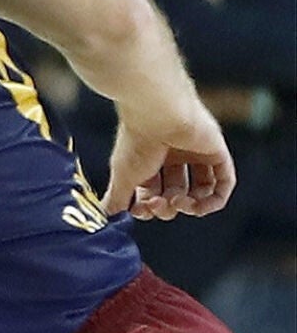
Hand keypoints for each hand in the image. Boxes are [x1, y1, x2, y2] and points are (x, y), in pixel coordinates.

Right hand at [104, 103, 233, 220]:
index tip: (140, 211)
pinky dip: (214, 200)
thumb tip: (108, 218)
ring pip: (200, 191)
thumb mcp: (122, 176)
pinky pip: (223, 182)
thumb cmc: (137, 142)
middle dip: (166, 207)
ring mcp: (196, 153)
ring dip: (190, 206)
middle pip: (175, 193)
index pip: (152, 191)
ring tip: (179, 204)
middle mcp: (173, 155)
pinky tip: (200, 206)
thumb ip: (116, 199)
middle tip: (158, 205)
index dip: (148, 206)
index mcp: (149, 158)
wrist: (158, 114)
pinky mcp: (216, 152)